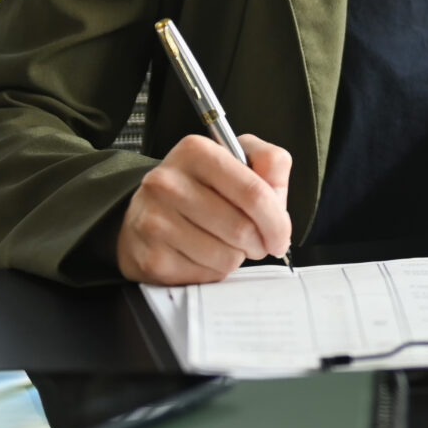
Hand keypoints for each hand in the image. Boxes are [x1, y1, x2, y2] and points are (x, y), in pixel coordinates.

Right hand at [116, 133, 292, 284]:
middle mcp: (168, 183)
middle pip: (241, 228)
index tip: (282, 235)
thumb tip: (277, 195)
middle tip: (258, 242)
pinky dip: (214, 271)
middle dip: (260, 243)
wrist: (145, 211)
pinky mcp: (150, 257)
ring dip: (237, 257)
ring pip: (225, 256)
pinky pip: (205, 275)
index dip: (277, 221)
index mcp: (196, 152)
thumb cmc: (201, 185)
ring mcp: (154, 221)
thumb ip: (270, 164)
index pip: (254, 193)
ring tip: (227, 244)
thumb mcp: (239, 158)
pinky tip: (204, 255)